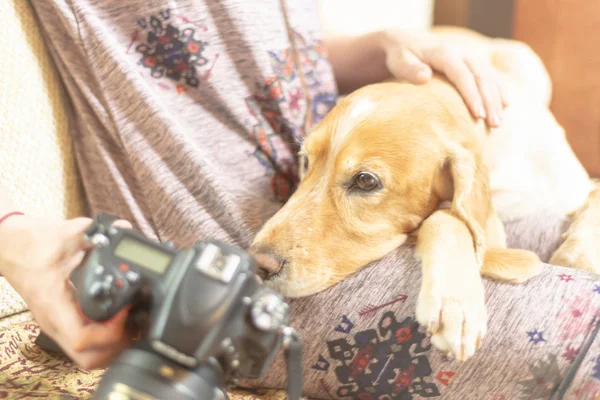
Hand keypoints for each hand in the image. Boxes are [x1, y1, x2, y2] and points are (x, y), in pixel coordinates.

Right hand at [0, 215, 131, 368]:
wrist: (9, 245)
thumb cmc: (32, 242)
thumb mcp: (66, 233)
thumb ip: (96, 233)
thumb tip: (122, 228)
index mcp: (53, 304)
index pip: (83, 340)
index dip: (111, 332)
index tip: (125, 311)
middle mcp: (53, 321)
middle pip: (88, 358)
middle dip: (116, 345)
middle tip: (133, 323)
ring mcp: (56, 324)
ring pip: (86, 356)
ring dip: (111, 346)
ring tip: (128, 323)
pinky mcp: (61, 322)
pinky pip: (84, 343)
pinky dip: (103, 339)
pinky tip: (117, 319)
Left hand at [383, 29, 509, 126]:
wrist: (408, 43)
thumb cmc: (401, 57)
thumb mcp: (400, 61)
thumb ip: (410, 69)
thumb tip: (424, 77)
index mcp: (444, 52)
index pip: (462, 75)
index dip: (471, 95)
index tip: (478, 115)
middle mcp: (461, 52)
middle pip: (481, 76)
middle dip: (489, 101)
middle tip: (493, 124)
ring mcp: (469, 56)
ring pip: (489, 76)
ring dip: (496, 99)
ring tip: (498, 122)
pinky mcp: (472, 62)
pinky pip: (490, 75)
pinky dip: (499, 89)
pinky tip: (507, 105)